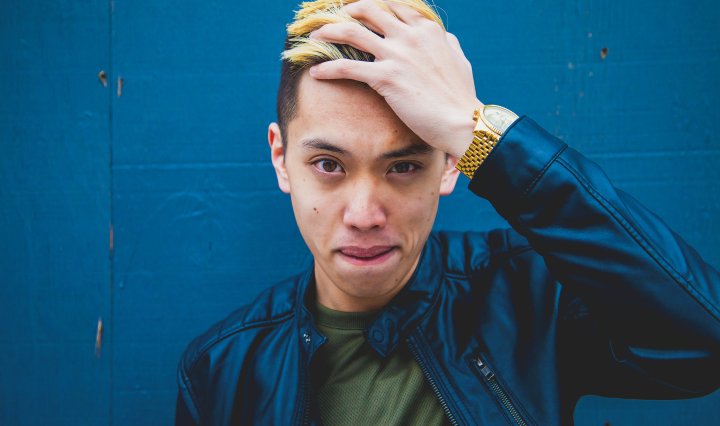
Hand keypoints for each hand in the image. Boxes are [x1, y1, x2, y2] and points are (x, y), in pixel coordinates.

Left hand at [308, 0, 481, 157]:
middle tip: (331, 20)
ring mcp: (397, 54)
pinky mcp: (386, 77)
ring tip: (314, 37)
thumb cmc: (461, 96)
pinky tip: (315, 73)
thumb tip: (443, 36)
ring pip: (352, 31)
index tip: (357, 11)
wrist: (461, 121)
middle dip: (345, 11)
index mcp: (427, 29)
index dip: (371, 6)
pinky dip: (327, 68)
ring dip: (328, 31)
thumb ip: (446, 44)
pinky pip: (347, 67)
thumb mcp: (458, 59)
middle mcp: (410, 35)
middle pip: (368, 9)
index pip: (393, 5)